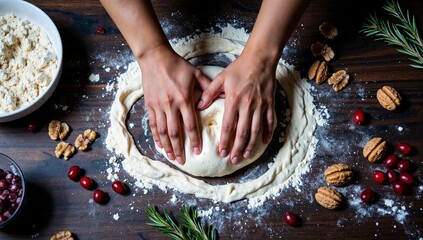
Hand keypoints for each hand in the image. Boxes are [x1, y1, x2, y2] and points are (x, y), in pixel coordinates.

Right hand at [139, 45, 210, 163]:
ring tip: (172, 157)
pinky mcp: (150, 105)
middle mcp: (170, 105)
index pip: (190, 124)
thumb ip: (209, 87)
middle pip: (175, 132)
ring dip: (167, 146)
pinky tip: (160, 145)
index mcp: (184, 99)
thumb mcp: (196, 74)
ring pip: (163, 131)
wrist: (155, 58)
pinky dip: (156, 136)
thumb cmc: (177, 65)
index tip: (198, 151)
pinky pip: (153, 124)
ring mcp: (158, 106)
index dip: (194, 139)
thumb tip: (224, 96)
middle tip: (183, 160)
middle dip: (179, 148)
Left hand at [197, 52, 275, 163]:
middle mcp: (248, 106)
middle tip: (233, 160)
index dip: (225, 141)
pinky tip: (263, 142)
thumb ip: (208, 93)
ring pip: (256, 130)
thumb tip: (198, 106)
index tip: (222, 152)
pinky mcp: (269, 104)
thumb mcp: (220, 78)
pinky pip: (269, 122)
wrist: (260, 59)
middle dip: (237, 148)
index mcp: (234, 100)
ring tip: (245, 155)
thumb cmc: (239, 68)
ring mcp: (260, 106)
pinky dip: (267, 133)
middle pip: (242, 132)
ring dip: (251, 145)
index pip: (229, 126)